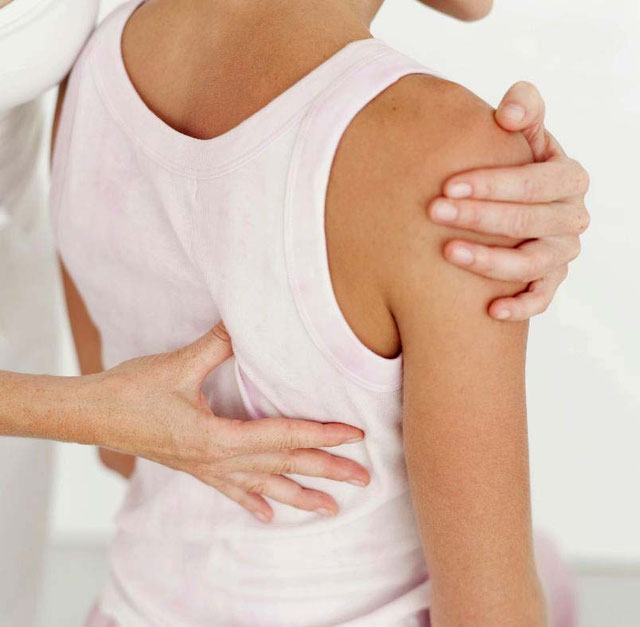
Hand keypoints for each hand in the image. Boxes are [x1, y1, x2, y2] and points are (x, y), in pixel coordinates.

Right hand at [90, 322, 368, 522]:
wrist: (93, 415)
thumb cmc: (132, 390)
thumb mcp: (178, 364)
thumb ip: (218, 344)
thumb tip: (245, 321)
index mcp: (218, 437)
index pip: (283, 436)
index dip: (321, 434)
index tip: (353, 436)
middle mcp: (218, 460)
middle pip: (283, 466)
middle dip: (326, 470)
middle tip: (363, 478)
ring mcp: (207, 469)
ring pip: (264, 486)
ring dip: (300, 497)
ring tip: (331, 509)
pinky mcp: (195, 469)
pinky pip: (232, 492)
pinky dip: (254, 503)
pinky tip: (270, 517)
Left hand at [428, 81, 589, 319]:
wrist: (514, 200)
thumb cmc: (513, 162)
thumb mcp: (523, 132)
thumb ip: (524, 108)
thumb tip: (509, 113)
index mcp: (568, 178)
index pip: (535, 182)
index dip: (493, 183)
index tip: (448, 184)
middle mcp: (572, 217)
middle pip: (528, 221)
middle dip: (480, 217)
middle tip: (435, 211)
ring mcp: (562, 253)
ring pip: (532, 263)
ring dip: (491, 261)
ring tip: (449, 252)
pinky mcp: (550, 280)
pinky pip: (541, 298)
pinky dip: (521, 306)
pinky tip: (492, 310)